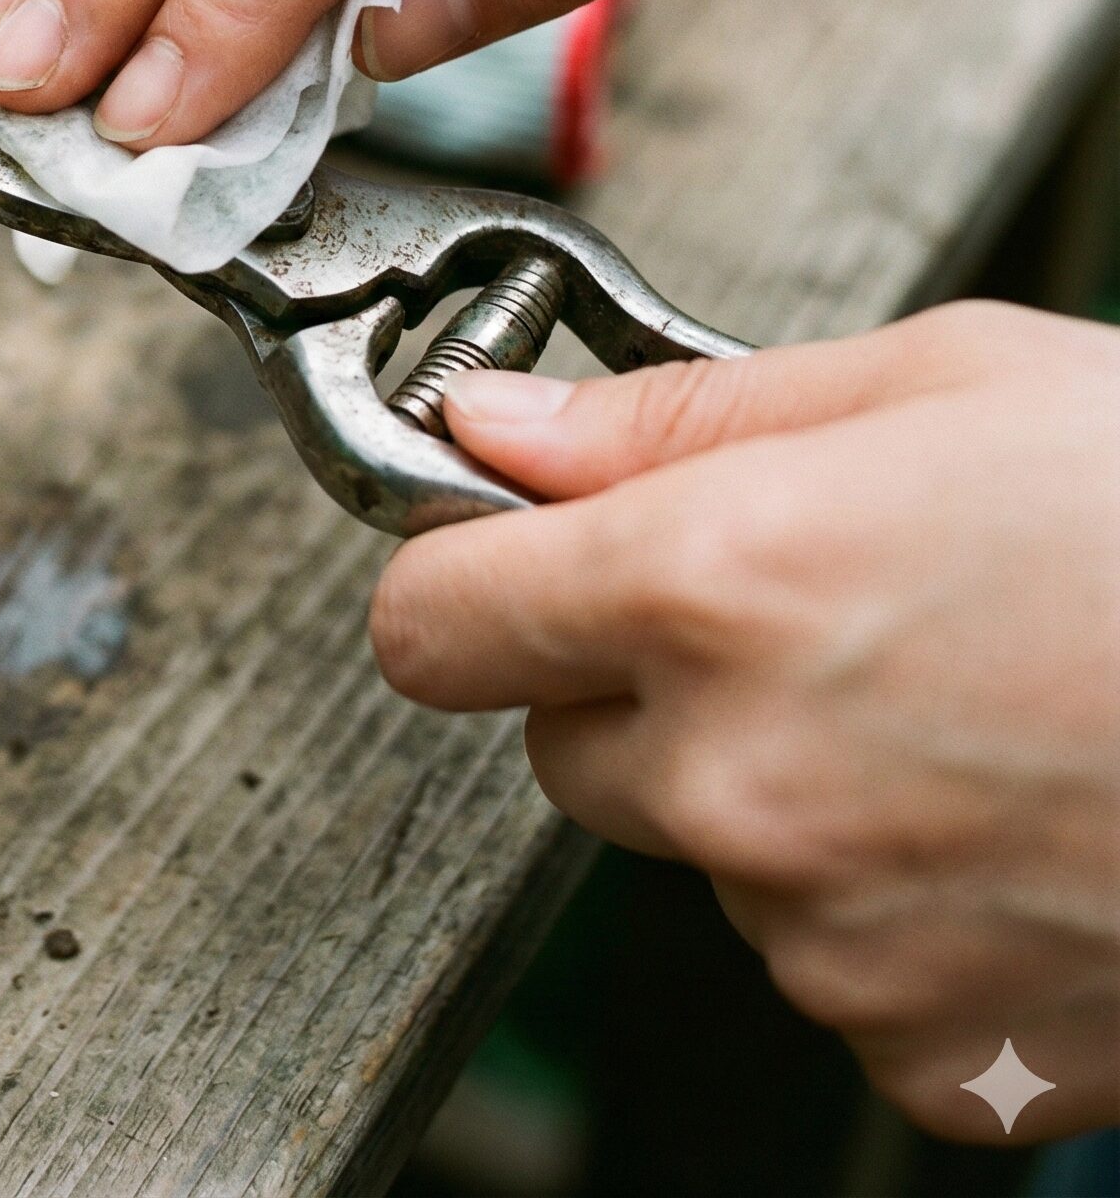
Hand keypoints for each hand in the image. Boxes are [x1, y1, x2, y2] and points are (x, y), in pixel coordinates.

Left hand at [369, 302, 1119, 1142]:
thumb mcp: (936, 380)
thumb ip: (675, 418)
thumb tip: (497, 429)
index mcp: (719, 587)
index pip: (432, 622)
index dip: (461, 576)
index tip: (504, 551)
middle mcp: (743, 779)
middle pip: (555, 739)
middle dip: (632, 676)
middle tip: (795, 612)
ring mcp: (829, 935)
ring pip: (692, 845)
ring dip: (762, 783)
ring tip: (943, 703)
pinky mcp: (923, 1047)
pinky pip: (811, 957)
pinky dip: (869, 896)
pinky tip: (995, 814)